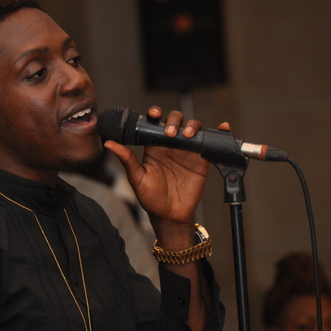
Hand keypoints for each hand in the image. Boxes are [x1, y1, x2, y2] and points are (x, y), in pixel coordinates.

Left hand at [104, 106, 229, 234]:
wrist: (170, 216)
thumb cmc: (151, 198)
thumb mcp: (137, 178)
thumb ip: (126, 159)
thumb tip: (109, 143)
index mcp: (154, 146)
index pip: (155, 123)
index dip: (155, 114)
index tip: (154, 114)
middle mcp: (171, 145)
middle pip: (176, 121)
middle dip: (174, 120)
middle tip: (171, 134)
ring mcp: (188, 151)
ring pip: (193, 128)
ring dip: (192, 126)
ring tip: (188, 136)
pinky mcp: (202, 160)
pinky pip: (211, 143)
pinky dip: (218, 132)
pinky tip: (222, 127)